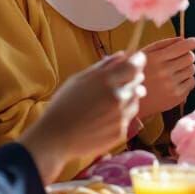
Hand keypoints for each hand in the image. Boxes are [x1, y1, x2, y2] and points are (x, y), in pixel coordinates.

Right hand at [21, 51, 145, 182]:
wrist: (55, 137)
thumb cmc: (63, 105)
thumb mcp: (78, 79)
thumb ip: (103, 66)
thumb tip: (122, 55)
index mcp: (106, 80)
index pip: (135, 65)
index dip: (138, 60)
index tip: (137, 59)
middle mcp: (118, 97)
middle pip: (138, 81)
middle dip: (132, 78)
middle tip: (121, 80)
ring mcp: (121, 116)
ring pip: (136, 99)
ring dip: (129, 96)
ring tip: (109, 100)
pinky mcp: (121, 131)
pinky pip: (129, 117)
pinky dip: (122, 113)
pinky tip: (106, 116)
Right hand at [136, 36, 194, 116]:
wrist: (131, 99)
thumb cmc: (139, 73)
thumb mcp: (144, 54)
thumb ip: (163, 44)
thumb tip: (184, 39)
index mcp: (156, 58)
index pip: (183, 47)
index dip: (192, 42)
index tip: (193, 42)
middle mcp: (164, 72)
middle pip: (190, 57)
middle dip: (187, 55)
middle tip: (179, 59)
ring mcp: (171, 85)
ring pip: (192, 69)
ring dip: (186, 68)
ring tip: (174, 71)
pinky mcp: (177, 97)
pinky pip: (192, 82)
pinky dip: (186, 80)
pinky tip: (175, 81)